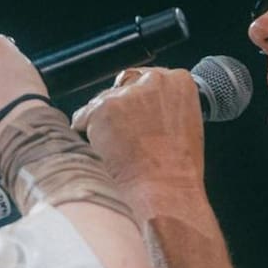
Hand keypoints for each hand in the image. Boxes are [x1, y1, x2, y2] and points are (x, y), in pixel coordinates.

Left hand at [71, 67, 205, 202]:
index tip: (134, 114)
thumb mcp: (185, 125)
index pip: (148, 78)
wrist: (164, 190)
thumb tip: (144, 107)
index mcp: (179, 82)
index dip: (138, 99)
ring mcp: (126, 94)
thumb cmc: (177, 168)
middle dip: (119, 108)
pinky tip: (104, 153)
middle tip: (123, 137)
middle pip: (122, 86)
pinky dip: (86, 134)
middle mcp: (153, 81)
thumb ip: (165, 106)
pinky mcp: (102, 109)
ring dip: (102, 123)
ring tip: (118, 151)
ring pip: (100, 102)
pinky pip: (82, 118)